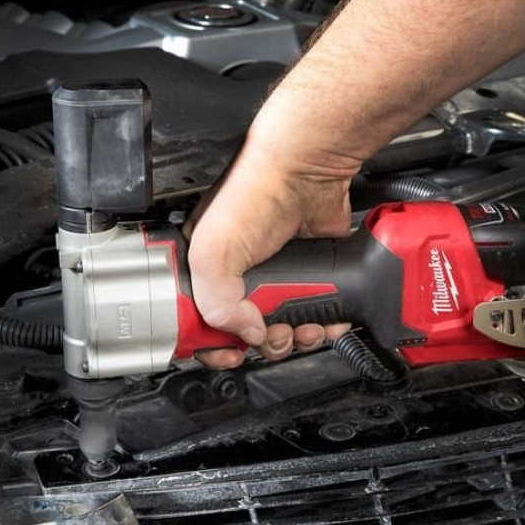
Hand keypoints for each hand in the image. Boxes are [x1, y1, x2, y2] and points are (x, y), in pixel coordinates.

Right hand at [184, 120, 357, 368]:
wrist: (307, 170)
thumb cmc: (254, 192)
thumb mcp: (213, 251)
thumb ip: (216, 303)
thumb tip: (245, 332)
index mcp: (206, 271)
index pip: (200, 324)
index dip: (213, 346)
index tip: (229, 355)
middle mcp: (240, 276)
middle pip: (247, 333)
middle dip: (263, 344)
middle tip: (272, 335)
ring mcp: (279, 277)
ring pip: (285, 328)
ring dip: (296, 338)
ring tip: (303, 327)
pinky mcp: (312, 274)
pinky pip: (318, 313)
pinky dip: (324, 325)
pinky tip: (324, 320)